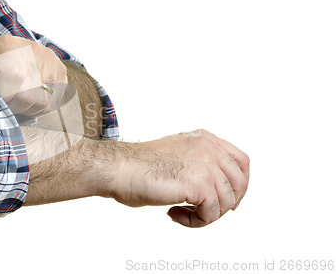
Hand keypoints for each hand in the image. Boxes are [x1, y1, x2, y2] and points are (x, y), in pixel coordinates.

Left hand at [0, 35, 66, 118]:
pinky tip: (30, 98)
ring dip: (27, 110)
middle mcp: (32, 48)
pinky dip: (39, 107)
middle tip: (5, 106)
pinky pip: (53, 102)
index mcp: (5, 46)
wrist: (9, 53)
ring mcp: (49, 59)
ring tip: (17, 101)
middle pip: (28, 95)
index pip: (13, 76)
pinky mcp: (61, 70)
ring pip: (42, 102)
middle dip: (14, 108)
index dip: (5, 98)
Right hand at [109, 129, 249, 226]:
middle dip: (225, 204)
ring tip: (180, 212)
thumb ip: (197, 161)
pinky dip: (195, 222)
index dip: (238, 185)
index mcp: (204, 138)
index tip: (226, 200)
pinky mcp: (200, 184)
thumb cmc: (138, 166)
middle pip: (239, 183)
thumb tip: (214, 187)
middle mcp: (208, 148)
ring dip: (205, 215)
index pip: (241, 162)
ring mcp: (206, 164)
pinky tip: (173, 213)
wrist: (119, 169)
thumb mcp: (176, 153)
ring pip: (227, 203)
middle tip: (202, 212)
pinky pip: (212, 214)